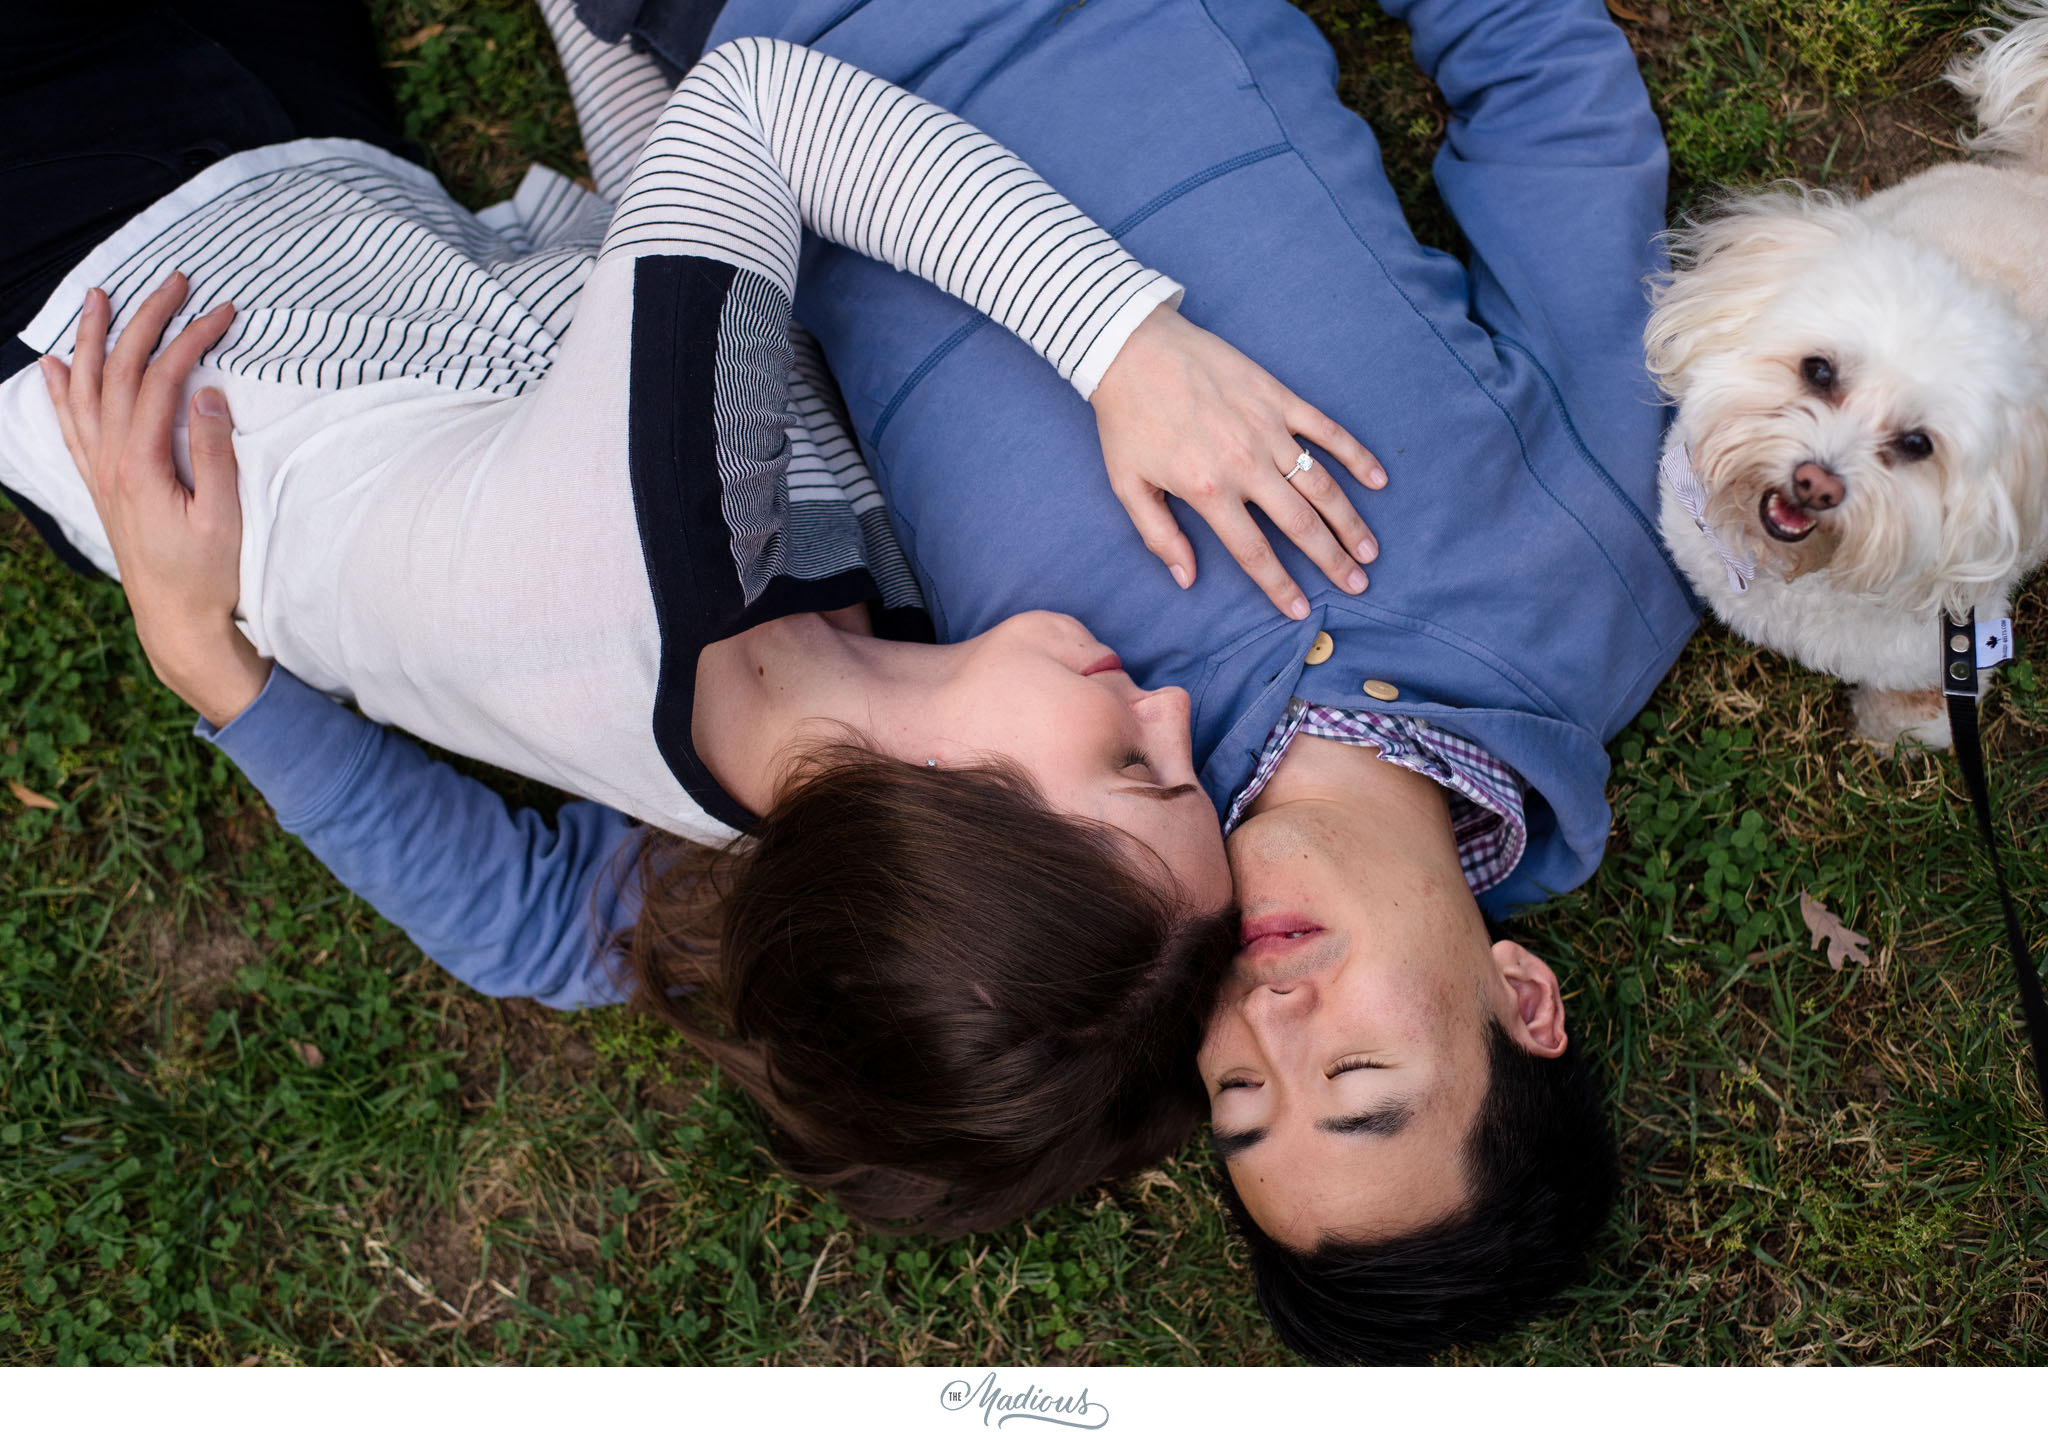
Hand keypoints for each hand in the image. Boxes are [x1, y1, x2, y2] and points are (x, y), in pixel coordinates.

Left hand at [40, 273, 271, 727]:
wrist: (176, 620)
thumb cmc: (208, 574)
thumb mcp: (223, 516)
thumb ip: (213, 453)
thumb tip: (207, 393)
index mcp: (140, 464)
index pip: (161, 380)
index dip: (191, 338)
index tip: (223, 312)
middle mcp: (109, 461)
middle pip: (118, 371)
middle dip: (145, 319)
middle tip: (174, 282)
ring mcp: (99, 471)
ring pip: (85, 389)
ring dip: (92, 339)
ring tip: (98, 298)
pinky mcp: (100, 484)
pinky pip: (71, 425)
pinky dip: (61, 390)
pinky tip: (55, 366)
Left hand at [1091, 304, 1385, 618]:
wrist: (1132, 348)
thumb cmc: (1127, 419)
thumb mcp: (1127, 485)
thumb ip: (1159, 535)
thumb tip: (1185, 579)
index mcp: (1208, 490)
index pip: (1254, 552)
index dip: (1280, 586)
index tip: (1301, 610)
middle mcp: (1245, 464)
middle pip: (1300, 524)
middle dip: (1332, 559)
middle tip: (1357, 585)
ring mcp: (1267, 429)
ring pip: (1320, 484)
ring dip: (1349, 520)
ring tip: (1369, 550)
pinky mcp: (1278, 398)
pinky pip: (1326, 430)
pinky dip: (1355, 454)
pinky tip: (1378, 479)